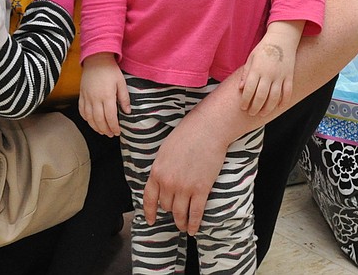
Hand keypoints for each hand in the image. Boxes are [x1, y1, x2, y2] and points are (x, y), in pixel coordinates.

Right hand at [78, 53, 128, 136]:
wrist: (96, 59)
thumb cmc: (110, 70)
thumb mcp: (121, 82)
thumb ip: (124, 98)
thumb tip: (127, 112)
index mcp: (107, 96)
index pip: (110, 117)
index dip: (114, 127)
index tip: (117, 132)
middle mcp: (95, 99)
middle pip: (99, 120)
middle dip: (105, 130)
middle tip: (110, 134)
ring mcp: (87, 97)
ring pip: (89, 118)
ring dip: (95, 127)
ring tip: (102, 131)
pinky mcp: (81, 95)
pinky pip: (81, 110)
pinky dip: (86, 119)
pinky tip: (91, 122)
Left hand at [143, 105, 232, 234]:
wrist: (208, 128)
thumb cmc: (188, 133)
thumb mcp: (166, 150)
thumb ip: (162, 168)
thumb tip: (162, 180)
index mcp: (157, 171)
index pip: (149, 198)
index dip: (149, 212)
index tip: (150, 220)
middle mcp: (168, 183)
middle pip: (166, 206)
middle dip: (170, 211)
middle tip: (175, 214)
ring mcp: (184, 188)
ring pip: (179, 213)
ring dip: (181, 222)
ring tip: (183, 226)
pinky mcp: (201, 189)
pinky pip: (195, 213)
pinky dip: (194, 224)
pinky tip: (193, 229)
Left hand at [239, 21, 300, 115]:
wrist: (283, 38)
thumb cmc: (264, 48)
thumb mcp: (251, 58)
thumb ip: (246, 73)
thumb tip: (240, 88)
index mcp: (257, 69)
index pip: (249, 89)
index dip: (245, 101)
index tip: (243, 107)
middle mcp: (269, 73)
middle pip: (261, 96)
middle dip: (255, 107)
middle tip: (251, 113)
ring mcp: (280, 75)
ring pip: (274, 97)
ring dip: (268, 108)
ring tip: (262, 113)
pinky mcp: (289, 76)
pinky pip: (287, 92)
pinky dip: (283, 102)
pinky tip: (278, 107)